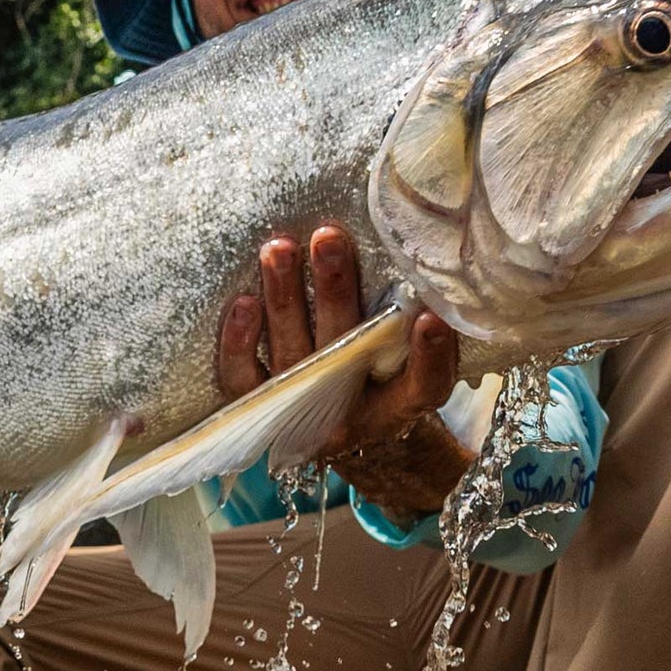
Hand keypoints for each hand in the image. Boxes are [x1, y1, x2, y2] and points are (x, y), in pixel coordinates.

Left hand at [217, 225, 471, 517]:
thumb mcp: (408, 364)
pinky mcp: (259, 408)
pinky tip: (243, 301)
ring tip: (279, 249)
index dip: (431, 356)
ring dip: (284, 296)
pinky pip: (243, 377)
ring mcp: (300, 412)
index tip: (432, 317)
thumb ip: (414, 329)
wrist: (337, 432)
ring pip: (290, 353)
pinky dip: (239, 341)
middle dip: (335, 291)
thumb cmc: (380, 381)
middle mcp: (349, 411)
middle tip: (328, 238)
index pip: (423, 386)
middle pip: (344, 352)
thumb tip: (417, 258)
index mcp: (398, 406)